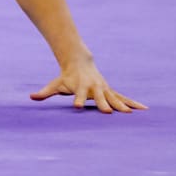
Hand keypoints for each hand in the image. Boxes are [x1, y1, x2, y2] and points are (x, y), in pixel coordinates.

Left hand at [30, 58, 146, 113]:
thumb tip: (31, 97)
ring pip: (114, 97)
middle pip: (98, 97)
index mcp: (80, 86)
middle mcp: (94, 87)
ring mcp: (104, 88)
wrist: (79, 61)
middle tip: (107, 113)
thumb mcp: (55, 84)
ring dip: (122, 105)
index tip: (77, 107)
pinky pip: (123, 98)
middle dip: (103, 104)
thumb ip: (45, 92)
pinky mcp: (110, 91)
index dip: (77, 100)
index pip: (78, 94)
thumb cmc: (66, 77)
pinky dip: (133, 103)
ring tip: (130, 114)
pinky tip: (144, 110)